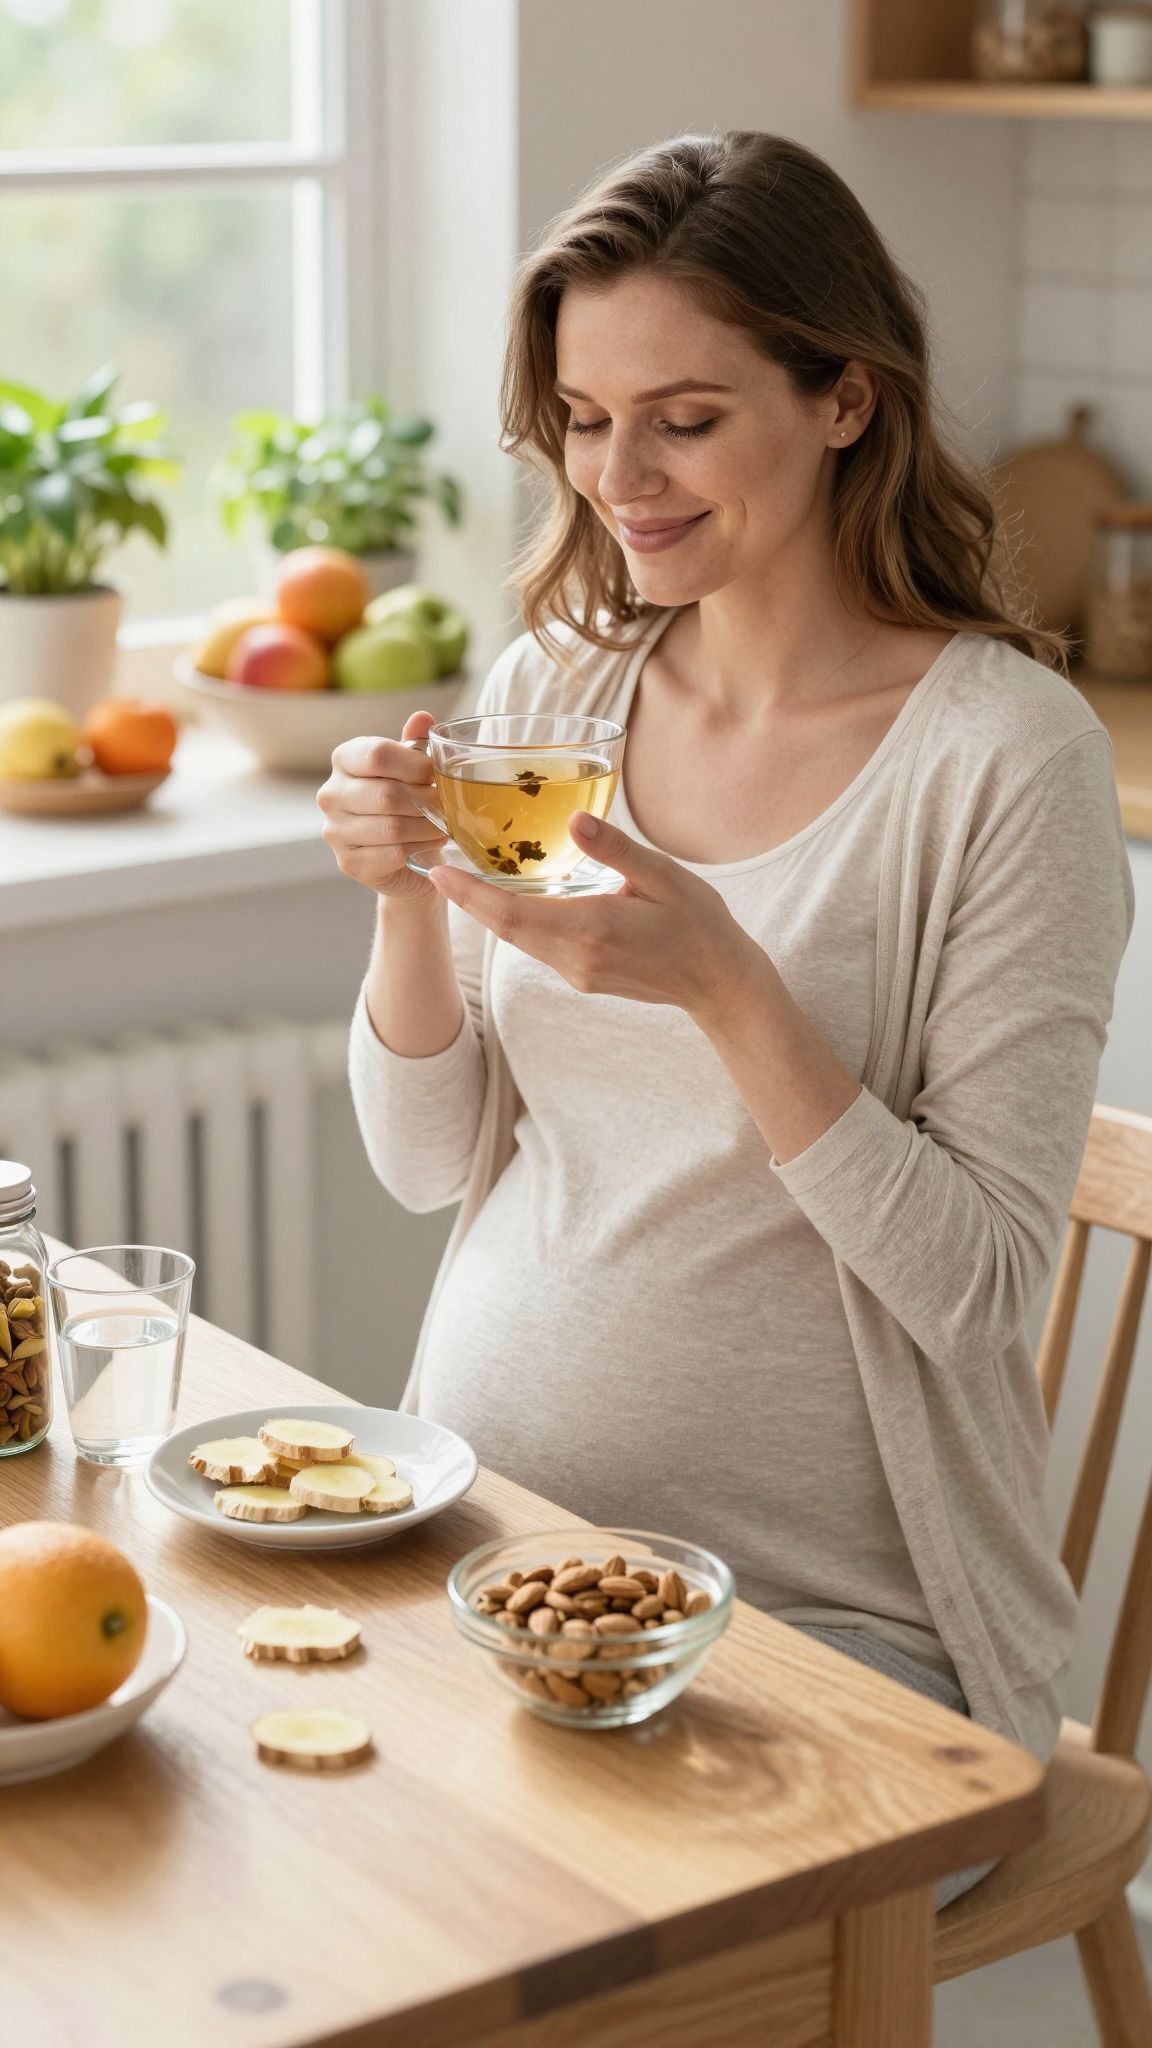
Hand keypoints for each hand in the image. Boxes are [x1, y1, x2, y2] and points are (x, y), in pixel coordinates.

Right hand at [317, 712, 446, 902]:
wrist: (400, 855)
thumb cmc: (406, 802)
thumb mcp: (411, 768)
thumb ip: (415, 743)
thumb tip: (422, 718)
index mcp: (344, 759)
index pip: (377, 754)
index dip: (416, 765)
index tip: (435, 775)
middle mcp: (331, 793)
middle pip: (387, 794)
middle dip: (427, 801)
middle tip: (446, 805)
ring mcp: (335, 830)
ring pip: (392, 827)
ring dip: (427, 827)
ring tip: (442, 824)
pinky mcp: (349, 862)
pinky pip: (393, 854)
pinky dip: (419, 848)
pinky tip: (430, 843)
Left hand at [426, 811, 760, 1018]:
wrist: (718, 983)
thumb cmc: (698, 924)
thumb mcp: (665, 877)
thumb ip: (616, 850)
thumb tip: (575, 821)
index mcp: (594, 929)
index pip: (513, 914)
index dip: (471, 895)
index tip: (438, 872)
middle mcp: (577, 958)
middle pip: (505, 928)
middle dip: (469, 900)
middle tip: (436, 867)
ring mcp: (578, 973)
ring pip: (520, 939)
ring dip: (489, 912)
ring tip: (461, 878)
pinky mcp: (583, 976)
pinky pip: (538, 946)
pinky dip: (516, 922)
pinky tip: (508, 899)